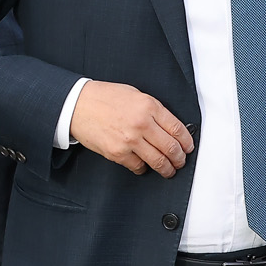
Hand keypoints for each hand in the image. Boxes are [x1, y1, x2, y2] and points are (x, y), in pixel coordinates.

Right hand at [69, 81, 192, 177]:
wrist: (77, 105)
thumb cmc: (105, 98)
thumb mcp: (136, 95)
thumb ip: (154, 110)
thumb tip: (171, 127)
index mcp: (149, 106)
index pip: (178, 129)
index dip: (187, 142)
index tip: (188, 147)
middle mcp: (142, 124)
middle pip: (171, 148)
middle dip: (180, 158)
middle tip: (181, 162)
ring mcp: (129, 140)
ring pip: (158, 161)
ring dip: (167, 169)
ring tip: (169, 170)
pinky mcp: (117, 153)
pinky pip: (138, 166)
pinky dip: (144, 168)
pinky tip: (146, 166)